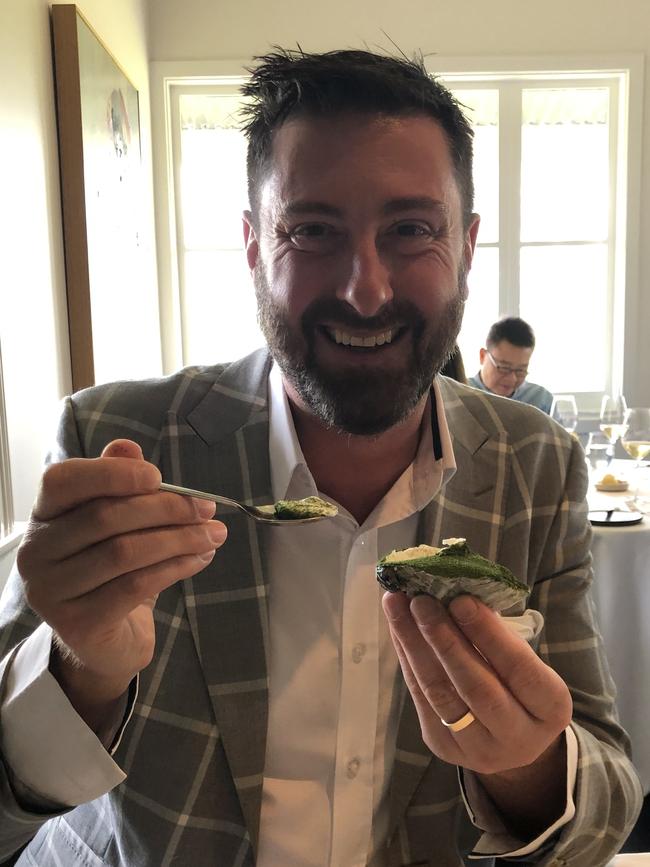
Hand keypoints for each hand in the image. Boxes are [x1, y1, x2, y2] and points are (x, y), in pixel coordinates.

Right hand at [17, 439, 226, 726]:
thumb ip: (117, 482)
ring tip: (214, 534)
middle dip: (166, 508)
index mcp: (43, 515)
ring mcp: (52, 591)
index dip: (112, 474)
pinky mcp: (78, 624)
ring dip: (179, 539)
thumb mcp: (117, 524)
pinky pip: (136, 585)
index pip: (63, 481)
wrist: (105, 642)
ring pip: (125, 552)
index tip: (158, 476)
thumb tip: (128, 448)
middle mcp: (37, 552)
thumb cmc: (111, 572)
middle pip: (106, 517)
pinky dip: (175, 568)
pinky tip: (200, 559)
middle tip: (207, 509)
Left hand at [382, 592, 571, 774]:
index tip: (460, 599)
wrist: (511, 741)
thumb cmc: (519, 685)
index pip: (519, 670)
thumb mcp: (527, 663)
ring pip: (440, 693)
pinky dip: (407, 658)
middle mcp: (518, 737)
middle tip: (421, 600)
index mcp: (551, 709)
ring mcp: (478, 748)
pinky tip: (397, 627)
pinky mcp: (443, 746)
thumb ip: (498, 635)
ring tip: (397, 606)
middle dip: (444, 638)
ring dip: (414, 644)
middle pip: (476, 686)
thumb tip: (456, 592)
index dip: (488, 634)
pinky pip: (420, 698)